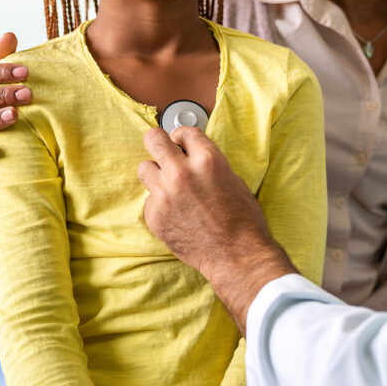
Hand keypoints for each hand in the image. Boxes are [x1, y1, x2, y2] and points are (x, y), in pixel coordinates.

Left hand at [138, 126, 295, 331]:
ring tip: (168, 183)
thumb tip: (193, 157)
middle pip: (153, 140)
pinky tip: (176, 212)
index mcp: (207, 160)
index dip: (181, 136)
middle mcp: (183, 173)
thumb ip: (208, 164)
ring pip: (144, 168)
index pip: (183, 131)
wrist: (236, 254)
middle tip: (162, 149)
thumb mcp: (233, 179)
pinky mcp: (155, 215)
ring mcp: (165, 195)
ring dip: (156, 172)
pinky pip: (149, 199)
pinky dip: (160, 202)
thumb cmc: (242, 219)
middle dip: (158, 142)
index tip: (179, 142)